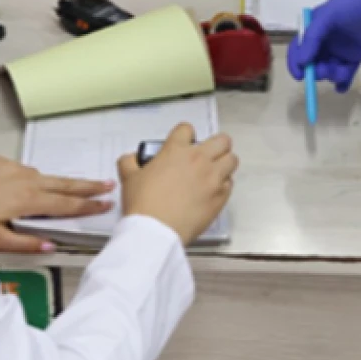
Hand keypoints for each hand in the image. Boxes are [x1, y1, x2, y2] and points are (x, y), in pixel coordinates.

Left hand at [0, 156, 113, 253]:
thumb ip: (25, 243)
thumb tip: (49, 245)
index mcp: (26, 200)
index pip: (65, 204)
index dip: (87, 205)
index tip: (105, 204)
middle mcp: (24, 180)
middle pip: (63, 183)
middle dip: (87, 185)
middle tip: (107, 184)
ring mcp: (14, 168)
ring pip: (46, 176)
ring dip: (64, 182)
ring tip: (79, 186)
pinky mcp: (2, 162)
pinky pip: (27, 171)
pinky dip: (38, 178)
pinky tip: (37, 185)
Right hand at [118, 123, 237, 245]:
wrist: (156, 230)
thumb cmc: (143, 203)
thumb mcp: (128, 178)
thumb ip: (129, 162)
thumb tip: (131, 158)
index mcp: (176, 150)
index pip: (187, 129)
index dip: (185, 135)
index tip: (183, 143)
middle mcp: (198, 160)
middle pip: (221, 140)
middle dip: (216, 145)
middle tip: (207, 155)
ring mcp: (212, 178)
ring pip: (232, 159)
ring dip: (224, 163)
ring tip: (214, 171)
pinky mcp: (221, 197)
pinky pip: (230, 183)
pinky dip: (224, 184)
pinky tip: (213, 191)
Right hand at [287, 0, 360, 90]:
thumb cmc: (358, 3)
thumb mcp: (331, 15)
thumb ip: (314, 37)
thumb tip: (302, 61)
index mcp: (316, 25)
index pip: (299, 46)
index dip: (296, 61)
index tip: (300, 76)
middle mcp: (326, 38)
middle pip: (313, 61)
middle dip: (316, 70)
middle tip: (326, 71)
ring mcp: (341, 48)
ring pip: (329, 69)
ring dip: (332, 75)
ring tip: (343, 71)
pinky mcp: (356, 56)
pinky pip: (345, 73)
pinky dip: (342, 82)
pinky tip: (343, 87)